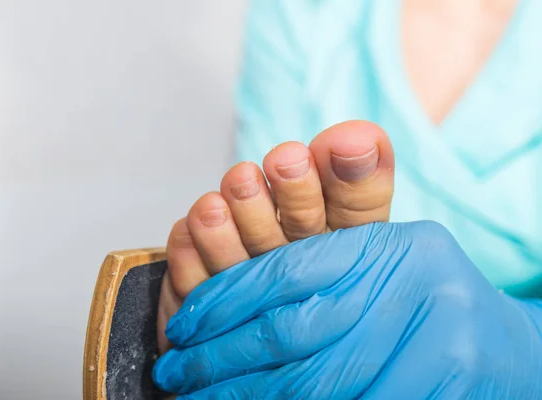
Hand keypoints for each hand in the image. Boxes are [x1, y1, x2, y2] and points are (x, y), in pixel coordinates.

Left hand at [153, 222, 541, 398]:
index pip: (282, 271)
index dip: (222, 302)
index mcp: (381, 243)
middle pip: (289, 331)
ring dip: (247, 399)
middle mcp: (408, 281)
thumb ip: (313, 280)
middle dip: (220, 359)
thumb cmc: (424, 304)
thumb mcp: (373, 271)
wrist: (511, 349)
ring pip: (316, 383)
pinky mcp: (447, 382)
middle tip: (176, 373)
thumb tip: (217, 305)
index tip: (182, 329)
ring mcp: (435, 336)